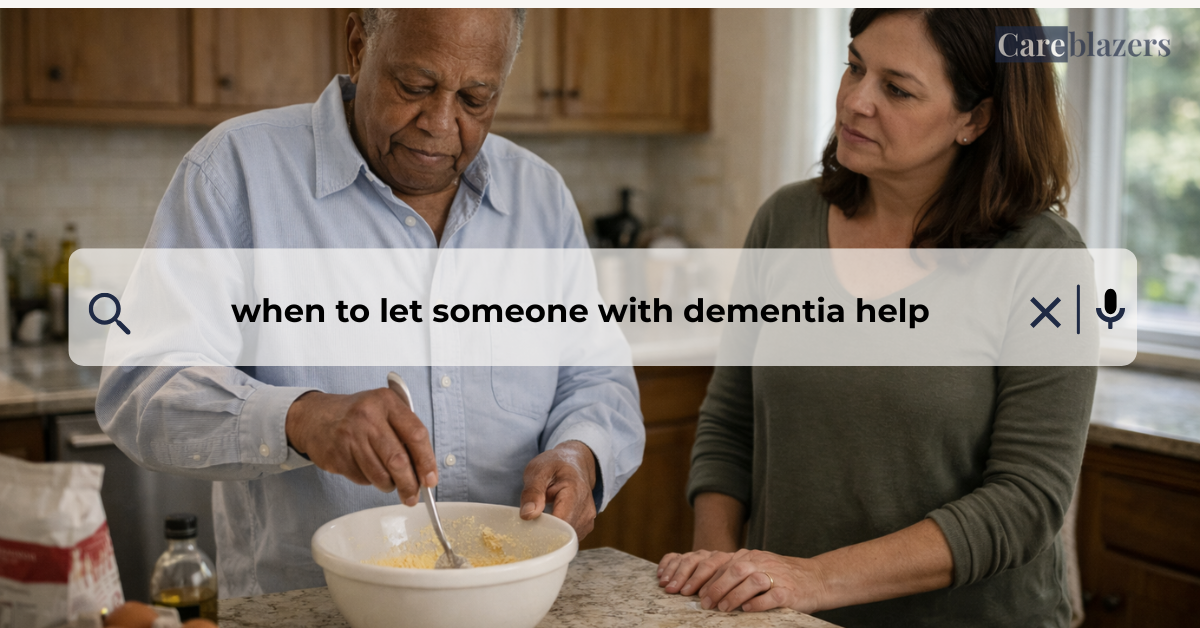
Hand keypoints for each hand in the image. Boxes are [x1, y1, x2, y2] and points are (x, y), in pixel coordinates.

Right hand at [285, 389, 437, 505]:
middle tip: (413, 496)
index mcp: (387, 402)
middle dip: (410, 484)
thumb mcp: (384, 410)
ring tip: (389, 482)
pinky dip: (369, 481)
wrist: (315, 417)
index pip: (416, 434)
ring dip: (389, 485)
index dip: (427, 461)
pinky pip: (363, 479)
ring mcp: (350, 436)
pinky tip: (365, 468)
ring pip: (380, 475)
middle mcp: (368, 416)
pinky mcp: (337, 456)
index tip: (430, 479)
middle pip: (398, 460)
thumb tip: (425, 471)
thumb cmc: (358, 416)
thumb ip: (406, 433)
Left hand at [520, 441, 596, 539]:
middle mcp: (586, 508)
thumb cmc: (555, 465)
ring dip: (552, 534)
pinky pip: (570, 538)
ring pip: (567, 539)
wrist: (574, 463)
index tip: (529, 528)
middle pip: (564, 534)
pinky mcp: (586, 526)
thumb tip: (527, 515)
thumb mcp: (538, 471)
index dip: (544, 530)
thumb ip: (532, 492)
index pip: (561, 523)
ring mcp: (588, 519)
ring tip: (542, 518)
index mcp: (575, 492)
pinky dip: (558, 535)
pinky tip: (551, 522)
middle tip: (532, 522)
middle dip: (546, 533)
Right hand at [657, 549, 734, 595]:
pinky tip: (660, 574)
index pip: (709, 567)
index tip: (687, 592)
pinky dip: (665, 564)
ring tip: (664, 584)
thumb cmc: (730, 583)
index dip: (697, 580)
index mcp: (723, 560)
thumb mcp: (732, 584)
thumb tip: (712, 598)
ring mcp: (696, 554)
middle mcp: (709, 555)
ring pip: (683, 559)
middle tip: (673, 589)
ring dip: (671, 572)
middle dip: (681, 576)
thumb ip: (723, 587)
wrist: (731, 571)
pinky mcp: (686, 556)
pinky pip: (673, 556)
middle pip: (693, 562)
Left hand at [696, 549, 828, 613]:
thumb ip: (735, 574)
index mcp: (751, 556)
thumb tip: (705, 588)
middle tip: (705, 603)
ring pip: (752, 581)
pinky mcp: (789, 591)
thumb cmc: (781, 577)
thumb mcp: (757, 568)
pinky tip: (747, 610)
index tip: (692, 592)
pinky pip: (772, 595)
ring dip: (734, 595)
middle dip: (716, 587)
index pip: (722, 563)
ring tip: (723, 608)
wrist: (816, 579)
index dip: (705, 577)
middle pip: (735, 570)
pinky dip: (758, 603)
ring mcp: (777, 576)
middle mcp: (762, 562)